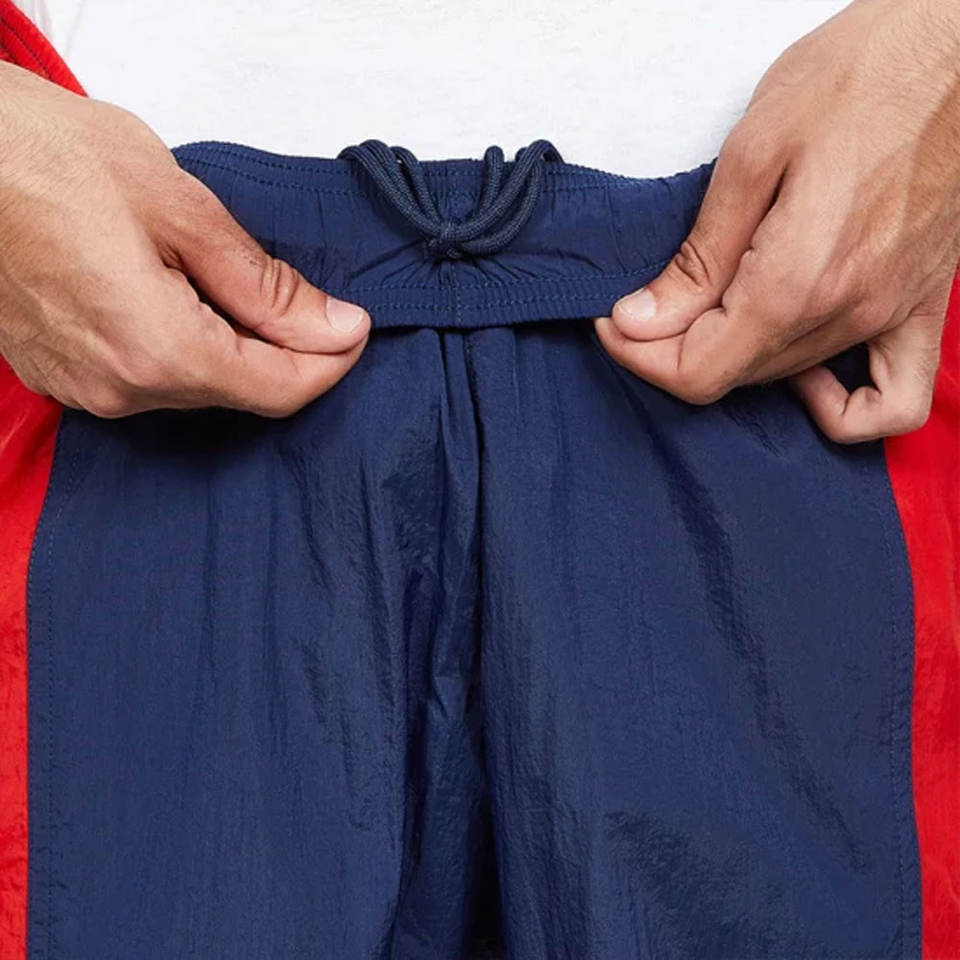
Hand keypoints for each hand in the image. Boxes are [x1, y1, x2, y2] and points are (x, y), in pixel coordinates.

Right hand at [0, 61, 369, 417]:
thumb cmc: (46, 159)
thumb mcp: (181, 210)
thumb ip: (266, 286)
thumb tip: (333, 326)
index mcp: (159, 352)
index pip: (280, 390)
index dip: (330, 362)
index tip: (354, 326)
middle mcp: (121, 389)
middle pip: (240, 391)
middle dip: (287, 353)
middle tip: (309, 299)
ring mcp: (85, 388)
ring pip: (196, 386)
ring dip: (235, 347)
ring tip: (238, 286)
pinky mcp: (62, 373)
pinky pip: (149, 377)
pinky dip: (184, 346)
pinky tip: (185, 298)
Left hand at [596, 0, 959, 442]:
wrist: (954, 44)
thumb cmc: (861, 75)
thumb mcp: (752, 155)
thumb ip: (698, 257)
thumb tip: (643, 319)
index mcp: (796, 280)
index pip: (698, 371)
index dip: (641, 356)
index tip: (616, 323)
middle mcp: (848, 312)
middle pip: (737, 377)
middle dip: (676, 351)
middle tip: (650, 306)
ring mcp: (892, 314)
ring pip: (788, 379)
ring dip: (735, 358)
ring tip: (709, 312)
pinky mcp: (923, 305)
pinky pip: (894, 398)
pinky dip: (842, 408)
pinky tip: (806, 377)